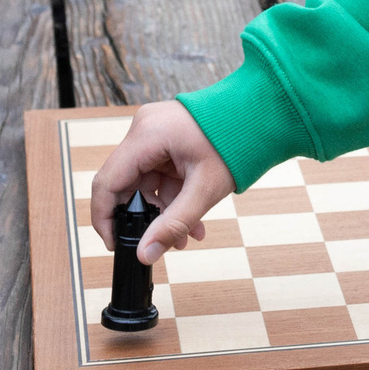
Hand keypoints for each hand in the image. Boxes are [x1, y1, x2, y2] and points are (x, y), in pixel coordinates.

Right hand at [89, 100, 236, 263]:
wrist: (263, 115)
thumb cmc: (237, 141)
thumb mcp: (204, 189)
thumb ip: (173, 224)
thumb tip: (145, 254)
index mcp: (146, 135)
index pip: (107, 183)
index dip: (105, 218)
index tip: (115, 244)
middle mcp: (144, 130)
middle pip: (127, 184)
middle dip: (145, 218)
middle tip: (160, 244)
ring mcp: (155, 132)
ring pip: (146, 182)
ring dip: (164, 211)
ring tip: (188, 236)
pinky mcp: (167, 138)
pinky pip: (160, 173)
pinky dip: (173, 196)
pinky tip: (193, 221)